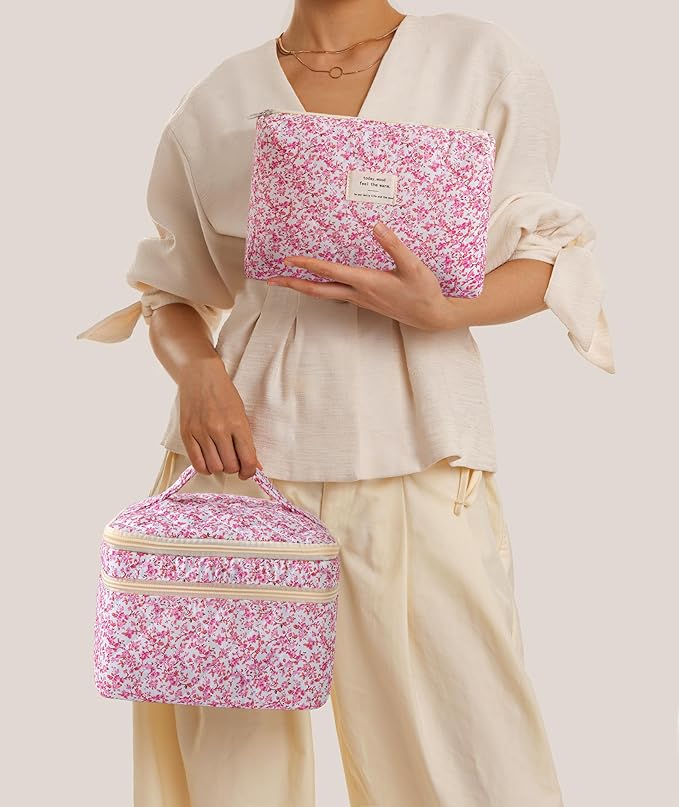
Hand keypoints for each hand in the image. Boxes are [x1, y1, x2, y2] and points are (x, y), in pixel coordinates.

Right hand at [177, 357, 262, 479]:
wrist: (200, 374)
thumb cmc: (224, 393)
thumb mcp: (242, 413)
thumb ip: (247, 441)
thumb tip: (255, 465)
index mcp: (237, 424)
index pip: (247, 460)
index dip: (249, 472)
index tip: (248, 472)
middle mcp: (219, 429)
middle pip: (230, 467)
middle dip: (235, 468)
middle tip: (234, 461)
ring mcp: (201, 432)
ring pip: (214, 467)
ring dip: (220, 467)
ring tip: (221, 458)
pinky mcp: (187, 433)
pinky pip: (197, 463)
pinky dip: (205, 468)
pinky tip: (209, 461)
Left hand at [266, 220, 456, 329]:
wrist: (431, 316)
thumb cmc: (424, 291)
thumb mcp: (413, 265)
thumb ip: (394, 245)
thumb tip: (376, 225)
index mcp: (366, 282)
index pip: (329, 271)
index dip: (307, 264)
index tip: (287, 259)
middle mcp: (358, 294)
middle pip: (317, 291)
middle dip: (293, 284)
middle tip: (271, 280)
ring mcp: (360, 300)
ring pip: (325, 295)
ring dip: (304, 288)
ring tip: (287, 281)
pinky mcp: (365, 302)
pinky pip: (336, 295)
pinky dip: (321, 289)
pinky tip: (318, 284)